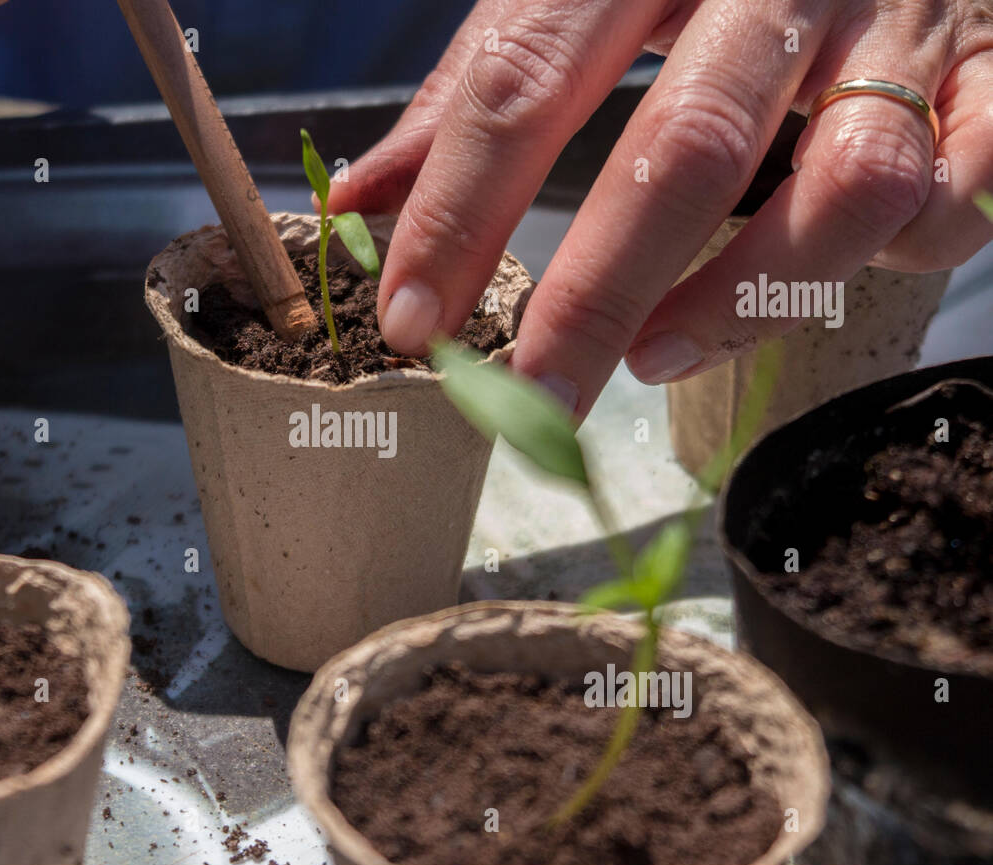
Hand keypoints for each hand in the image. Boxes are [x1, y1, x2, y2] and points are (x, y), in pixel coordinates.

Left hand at [326, 0, 992, 417]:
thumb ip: (478, 87)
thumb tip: (358, 201)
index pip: (523, 79)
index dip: (458, 209)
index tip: (410, 318)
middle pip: (681, 150)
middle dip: (594, 295)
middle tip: (532, 399)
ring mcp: (903, 22)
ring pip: (847, 183)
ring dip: (744, 296)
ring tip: (657, 358)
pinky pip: (960, 191)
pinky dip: (899, 252)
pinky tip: (826, 274)